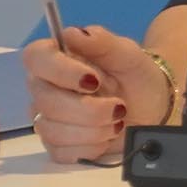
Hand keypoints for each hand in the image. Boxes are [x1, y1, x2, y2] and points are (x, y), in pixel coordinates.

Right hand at [24, 24, 172, 165]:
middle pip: (45, 101)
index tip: (93, 80)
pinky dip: (90, 147)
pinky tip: (106, 136)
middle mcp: (44, 87)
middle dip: (88, 110)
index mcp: (55, 57)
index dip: (60, 71)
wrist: (150, 105)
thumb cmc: (134, 75)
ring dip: (92, 130)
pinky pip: (61, 153)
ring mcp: (47, 118)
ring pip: (52, 130)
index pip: (36, 59)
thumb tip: (72, 33)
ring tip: (117, 121)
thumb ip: (101, 41)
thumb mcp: (126, 53)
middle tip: (118, 106)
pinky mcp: (56, 145)